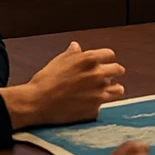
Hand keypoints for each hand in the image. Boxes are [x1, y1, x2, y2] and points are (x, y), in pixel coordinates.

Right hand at [0, 41, 125, 129]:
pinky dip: (99, 104)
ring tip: (104, 90)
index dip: (105, 59)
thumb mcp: (58, 61)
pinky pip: (105, 104)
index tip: (102, 63)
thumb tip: (76, 46)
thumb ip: (72, 53)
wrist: (36, 102)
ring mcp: (98, 92)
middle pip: (118, 70)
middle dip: (112, 72)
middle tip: (106, 76)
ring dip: (113, 88)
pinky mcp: (95, 108)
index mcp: (89, 59)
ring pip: (119, 89)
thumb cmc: (45, 80)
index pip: (110, 54)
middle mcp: (97, 74)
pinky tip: (91, 103)